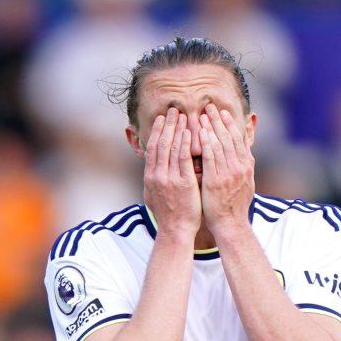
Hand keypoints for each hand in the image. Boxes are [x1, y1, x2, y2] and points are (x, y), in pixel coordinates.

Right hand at [141, 108, 199, 241]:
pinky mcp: (183, 183)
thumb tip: (153, 170)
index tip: (162, 119)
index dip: (157, 131)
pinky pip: (183, 159)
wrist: (175, 231)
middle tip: (172, 109)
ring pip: (171, 147)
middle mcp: (157, 175)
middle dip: (166, 125)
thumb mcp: (154, 196)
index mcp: (150, 177)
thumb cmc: (169, 215)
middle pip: (160, 143)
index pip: (152, 148)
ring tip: (182, 114)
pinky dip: (185, 143)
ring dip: (176, 129)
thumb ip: (155, 181)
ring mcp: (169, 179)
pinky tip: (189, 131)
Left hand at [198, 105, 254, 234]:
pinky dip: (207, 143)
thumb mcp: (244, 182)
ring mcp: (229, 173)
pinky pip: (211, 158)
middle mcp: (240, 166)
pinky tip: (200, 133)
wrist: (231, 224)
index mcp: (246, 165)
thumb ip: (242, 166)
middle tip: (210, 106)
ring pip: (220, 144)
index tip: (221, 112)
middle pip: (229, 137)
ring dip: (211, 127)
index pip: (238, 139)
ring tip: (202, 115)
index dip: (229, 123)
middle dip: (219, 120)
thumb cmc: (233, 205)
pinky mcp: (217, 180)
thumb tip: (243, 153)